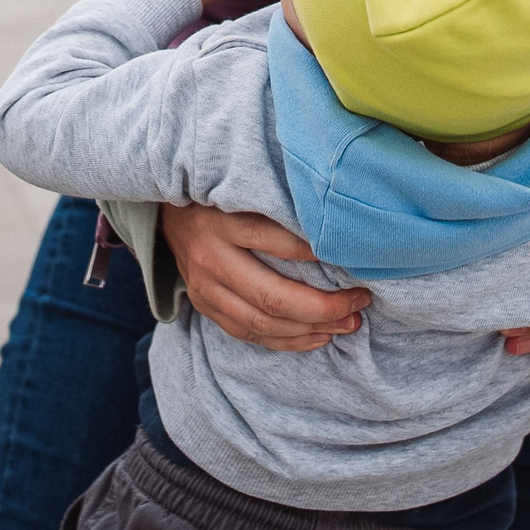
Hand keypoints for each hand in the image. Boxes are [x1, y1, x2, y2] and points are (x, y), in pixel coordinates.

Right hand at [161, 202, 368, 350]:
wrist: (169, 215)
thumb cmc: (221, 196)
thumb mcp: (243, 188)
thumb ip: (280, 202)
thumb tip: (334, 222)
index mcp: (222, 222)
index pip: (275, 241)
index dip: (316, 253)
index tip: (353, 258)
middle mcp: (211, 259)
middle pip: (271, 296)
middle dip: (323, 306)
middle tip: (360, 301)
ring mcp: (205, 289)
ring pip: (262, 322)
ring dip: (311, 328)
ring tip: (349, 323)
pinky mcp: (205, 308)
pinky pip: (250, 335)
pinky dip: (288, 341)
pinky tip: (319, 336)